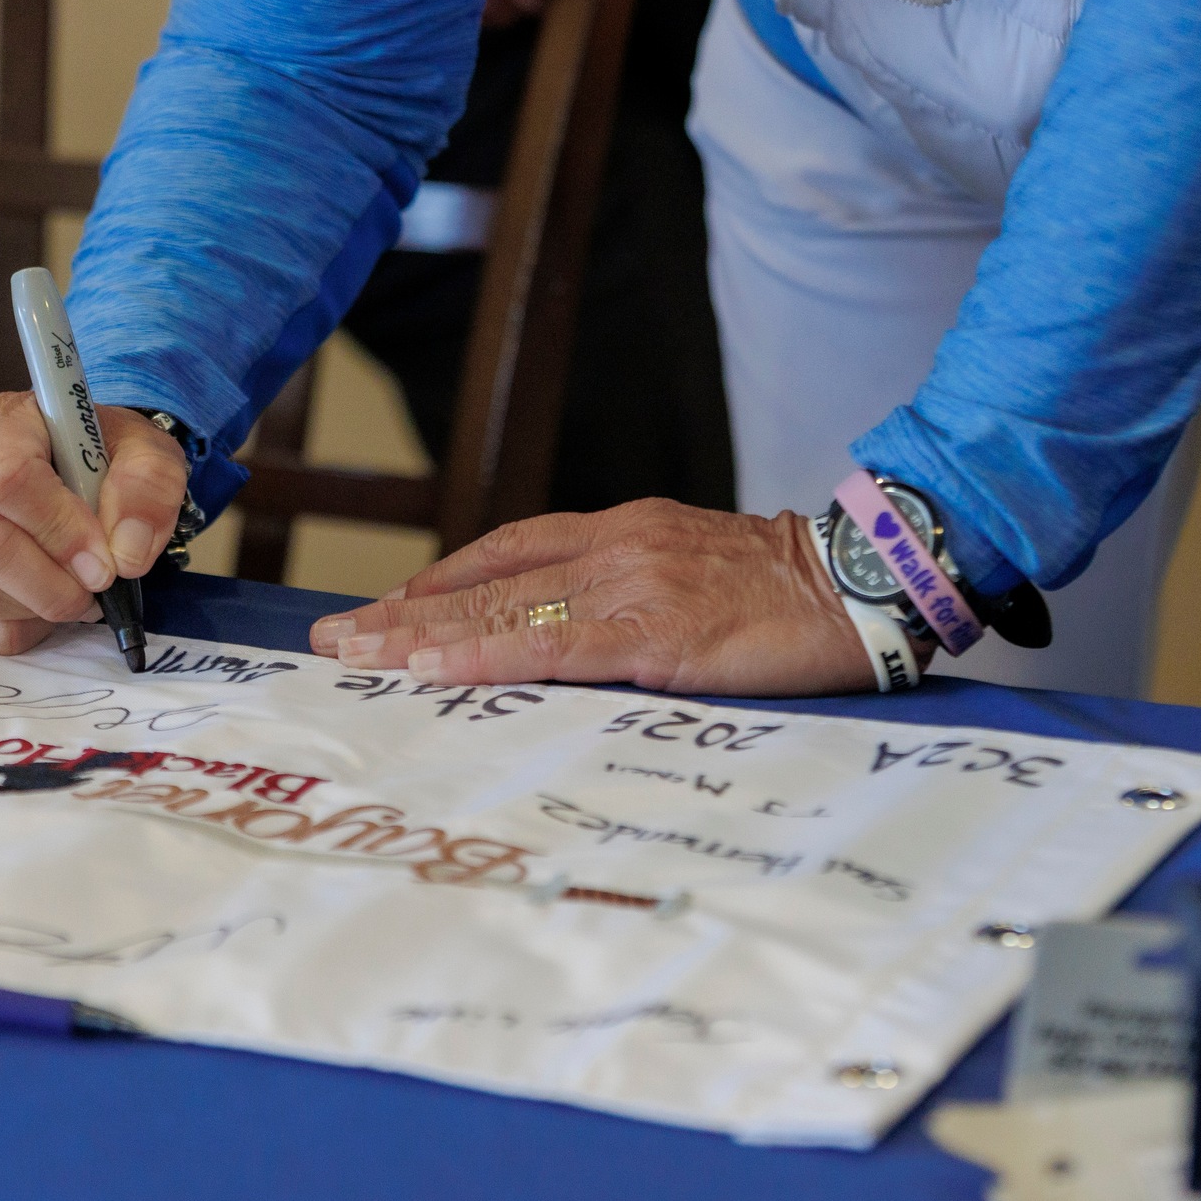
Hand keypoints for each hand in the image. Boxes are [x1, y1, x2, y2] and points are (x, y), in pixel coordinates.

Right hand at [0, 395, 189, 654]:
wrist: (83, 472)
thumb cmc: (103, 456)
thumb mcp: (146, 449)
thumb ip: (148, 484)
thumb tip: (124, 552)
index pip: (4, 476)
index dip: (58, 527)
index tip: (104, 556)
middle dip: (54, 580)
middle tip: (100, 582)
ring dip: (44, 604)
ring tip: (79, 583)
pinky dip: (28, 624)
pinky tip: (49, 593)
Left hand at [307, 500, 903, 696]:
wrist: (866, 583)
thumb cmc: (794, 593)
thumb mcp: (701, 575)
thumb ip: (638, 594)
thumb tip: (582, 637)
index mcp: (625, 531)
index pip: (509, 551)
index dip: (441, 579)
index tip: (387, 605)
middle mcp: (616, 548)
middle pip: (487, 579)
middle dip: (404, 610)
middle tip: (334, 634)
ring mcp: (632, 588)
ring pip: (503, 610)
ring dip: (419, 635)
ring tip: (355, 653)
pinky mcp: (655, 636)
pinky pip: (551, 649)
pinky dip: (484, 656)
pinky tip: (435, 669)